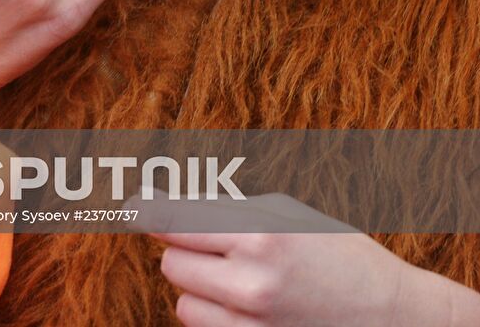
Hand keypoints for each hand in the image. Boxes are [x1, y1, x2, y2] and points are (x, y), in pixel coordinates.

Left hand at [140, 194, 479, 326]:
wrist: (391, 318)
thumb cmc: (340, 254)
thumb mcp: (290, 216)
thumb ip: (231, 211)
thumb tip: (173, 207)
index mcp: (260, 236)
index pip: (179, 221)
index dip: (149, 211)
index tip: (130, 205)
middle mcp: (252, 284)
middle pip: (174, 264)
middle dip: (185, 251)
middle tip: (215, 246)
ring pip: (183, 305)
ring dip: (197, 290)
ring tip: (235, 279)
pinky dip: (213, 318)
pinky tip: (243, 306)